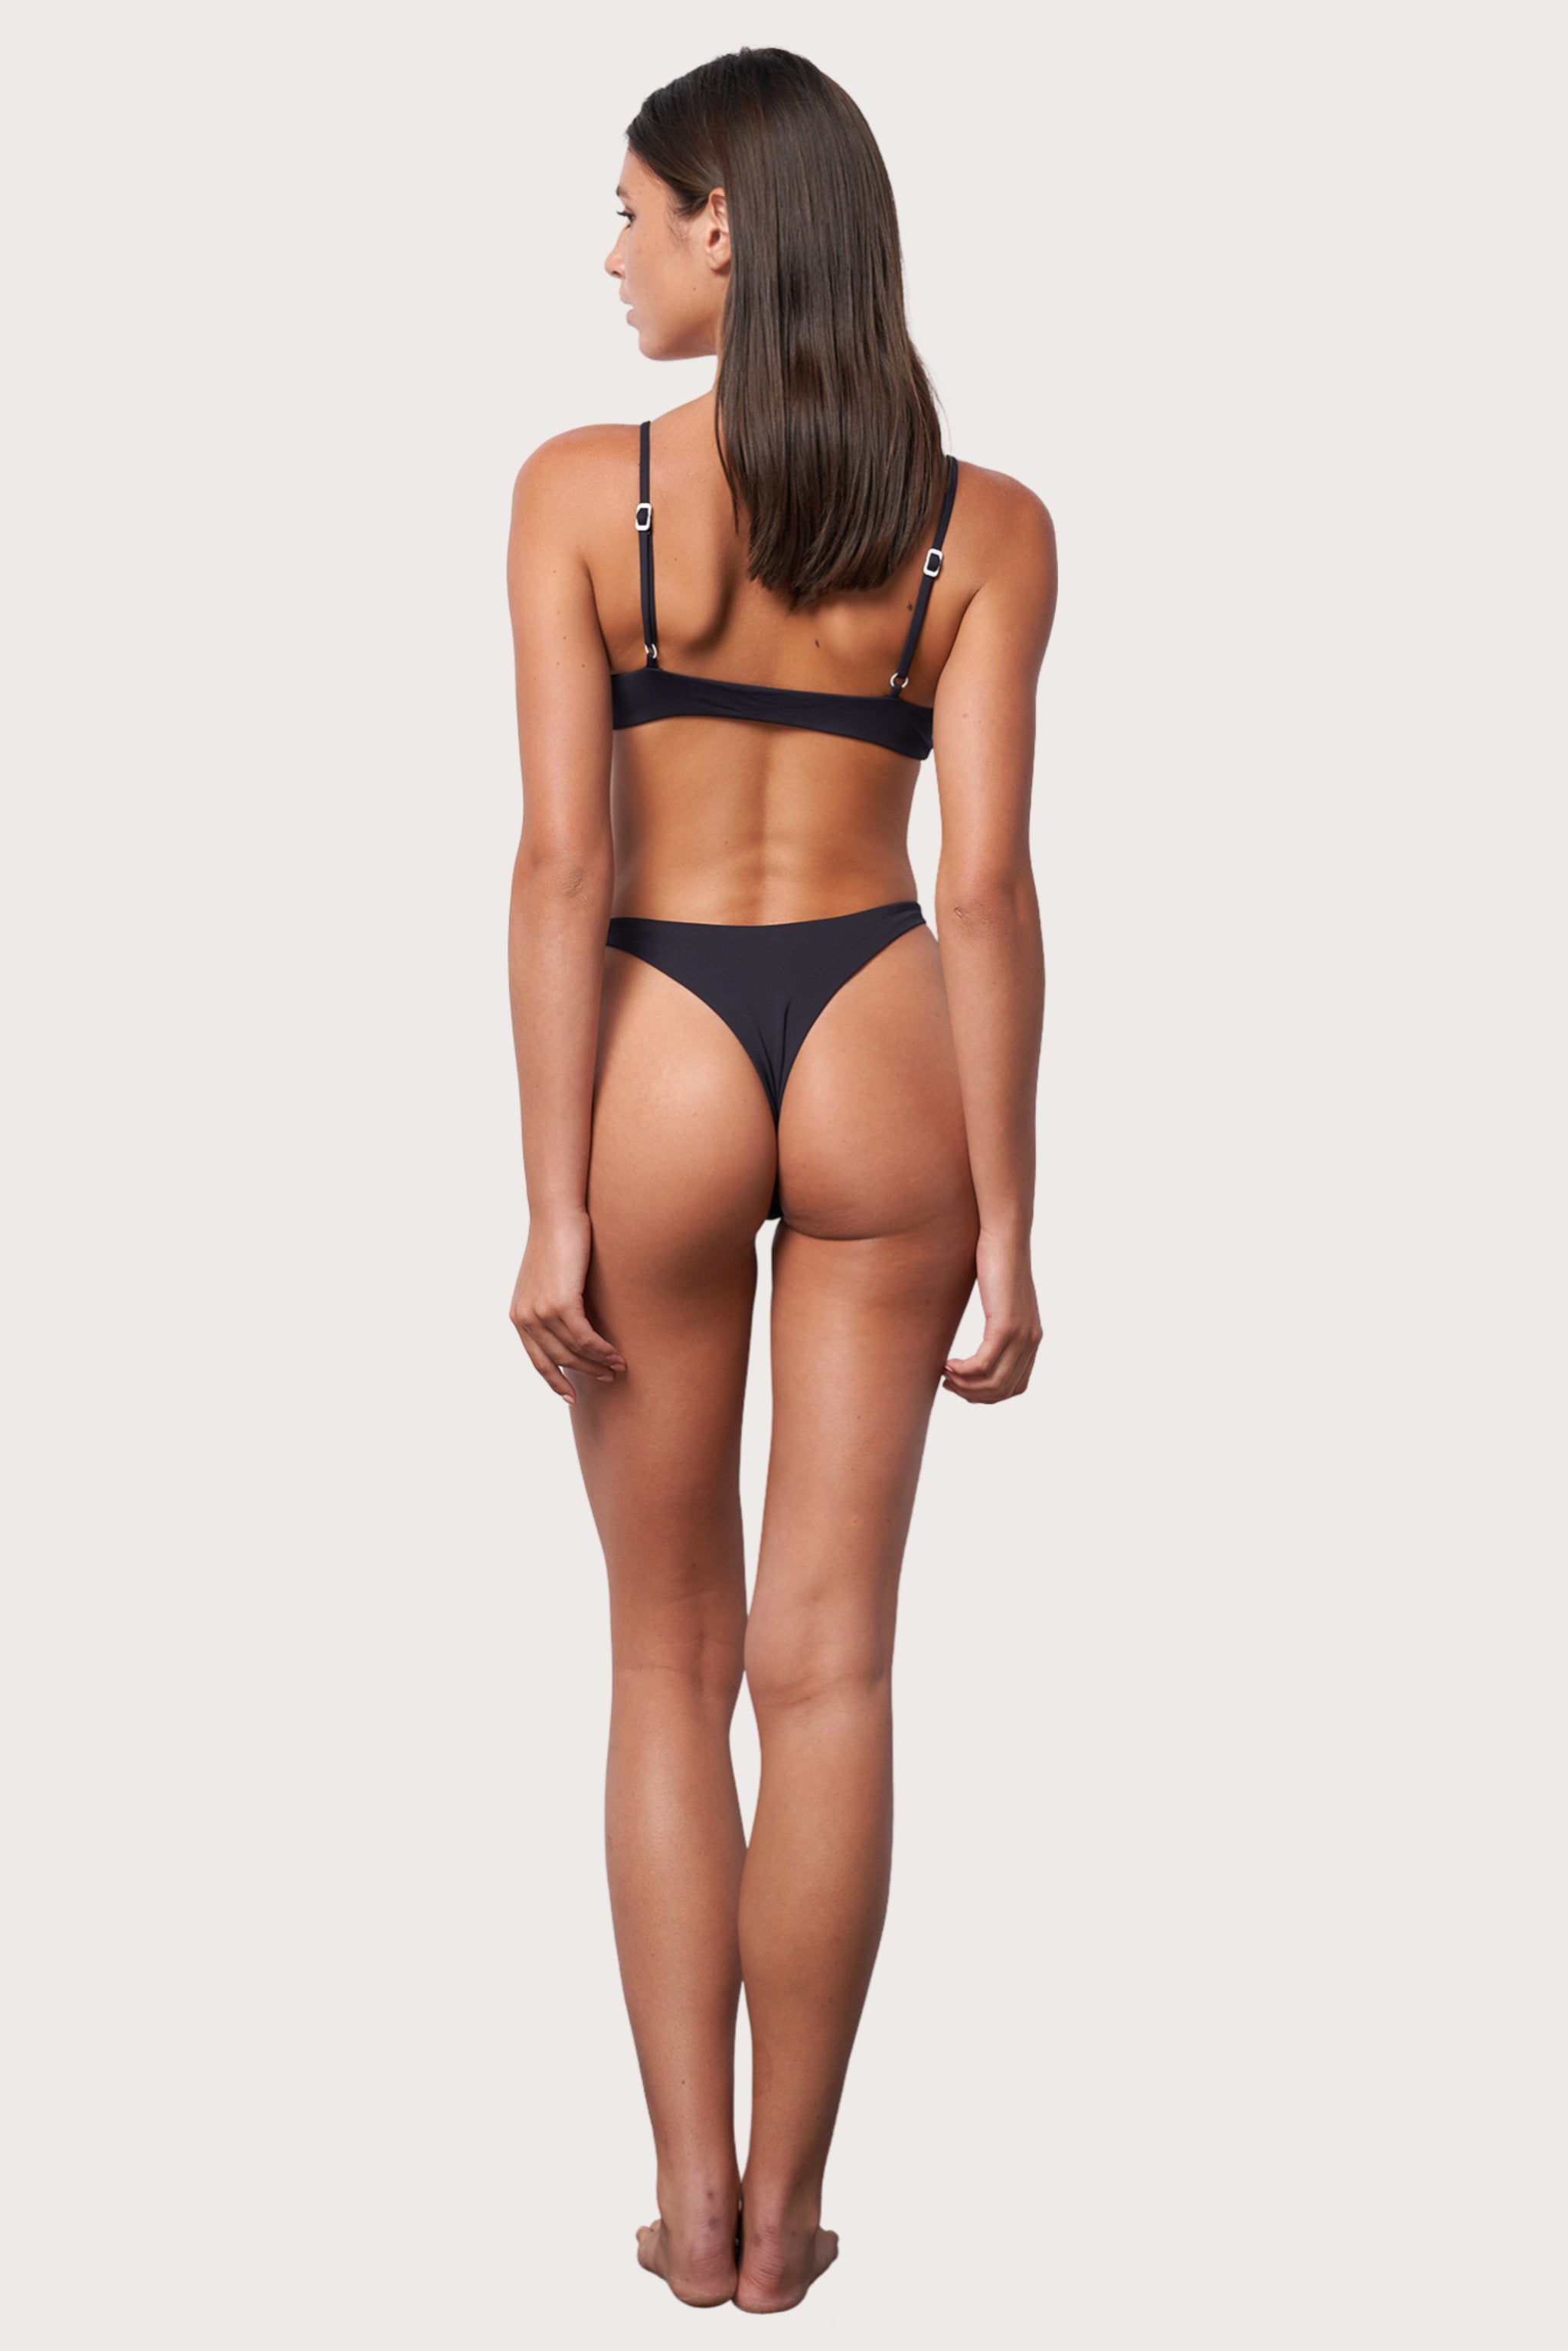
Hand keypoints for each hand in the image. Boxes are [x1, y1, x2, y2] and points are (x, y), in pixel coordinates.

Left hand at [509, 1207, 626, 1401]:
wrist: (557, 1214)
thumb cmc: (558, 1242)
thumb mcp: (549, 1280)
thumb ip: (554, 1306)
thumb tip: (575, 1328)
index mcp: (518, 1315)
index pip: (536, 1359)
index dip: (554, 1381)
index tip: (570, 1398)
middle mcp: (524, 1317)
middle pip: (558, 1358)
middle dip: (585, 1372)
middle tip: (608, 1377)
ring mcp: (540, 1312)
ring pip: (573, 1350)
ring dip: (598, 1362)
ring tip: (618, 1366)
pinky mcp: (560, 1303)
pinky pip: (583, 1337)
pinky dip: (601, 1349)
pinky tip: (616, 1354)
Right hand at [942, 1228, 1040, 1403]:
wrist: (1004, 1237)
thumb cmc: (996, 1263)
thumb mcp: (1000, 1300)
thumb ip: (997, 1322)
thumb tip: (980, 1339)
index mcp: (1032, 1338)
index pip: (1016, 1386)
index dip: (988, 1395)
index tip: (962, 1385)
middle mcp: (1031, 1341)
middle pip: (1004, 1389)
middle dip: (973, 1395)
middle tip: (948, 1383)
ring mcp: (1020, 1335)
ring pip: (993, 1382)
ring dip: (965, 1385)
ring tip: (945, 1374)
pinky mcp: (1005, 1326)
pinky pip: (983, 1364)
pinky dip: (963, 1371)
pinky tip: (948, 1364)